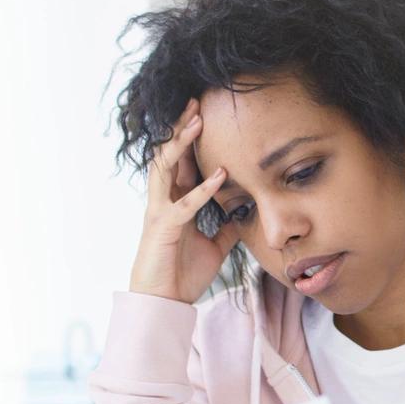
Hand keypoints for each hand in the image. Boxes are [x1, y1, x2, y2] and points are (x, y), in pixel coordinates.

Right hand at [129, 97, 242, 303]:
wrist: (165, 301)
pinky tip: (221, 176)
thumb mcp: (215, 247)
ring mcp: (160, 212)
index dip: (191, 138)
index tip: (204, 114)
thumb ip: (226, 228)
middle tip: (196, 102)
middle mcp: (164, 201)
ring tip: (195, 122)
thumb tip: (244, 216)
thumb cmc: (183, 273)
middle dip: (181, 128)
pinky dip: (202, 189)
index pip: (182, 162)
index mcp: (175, 202)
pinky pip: (184, 204)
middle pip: (170, 155)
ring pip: (166, 168)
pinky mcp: (164, 229)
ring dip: (182, 145)